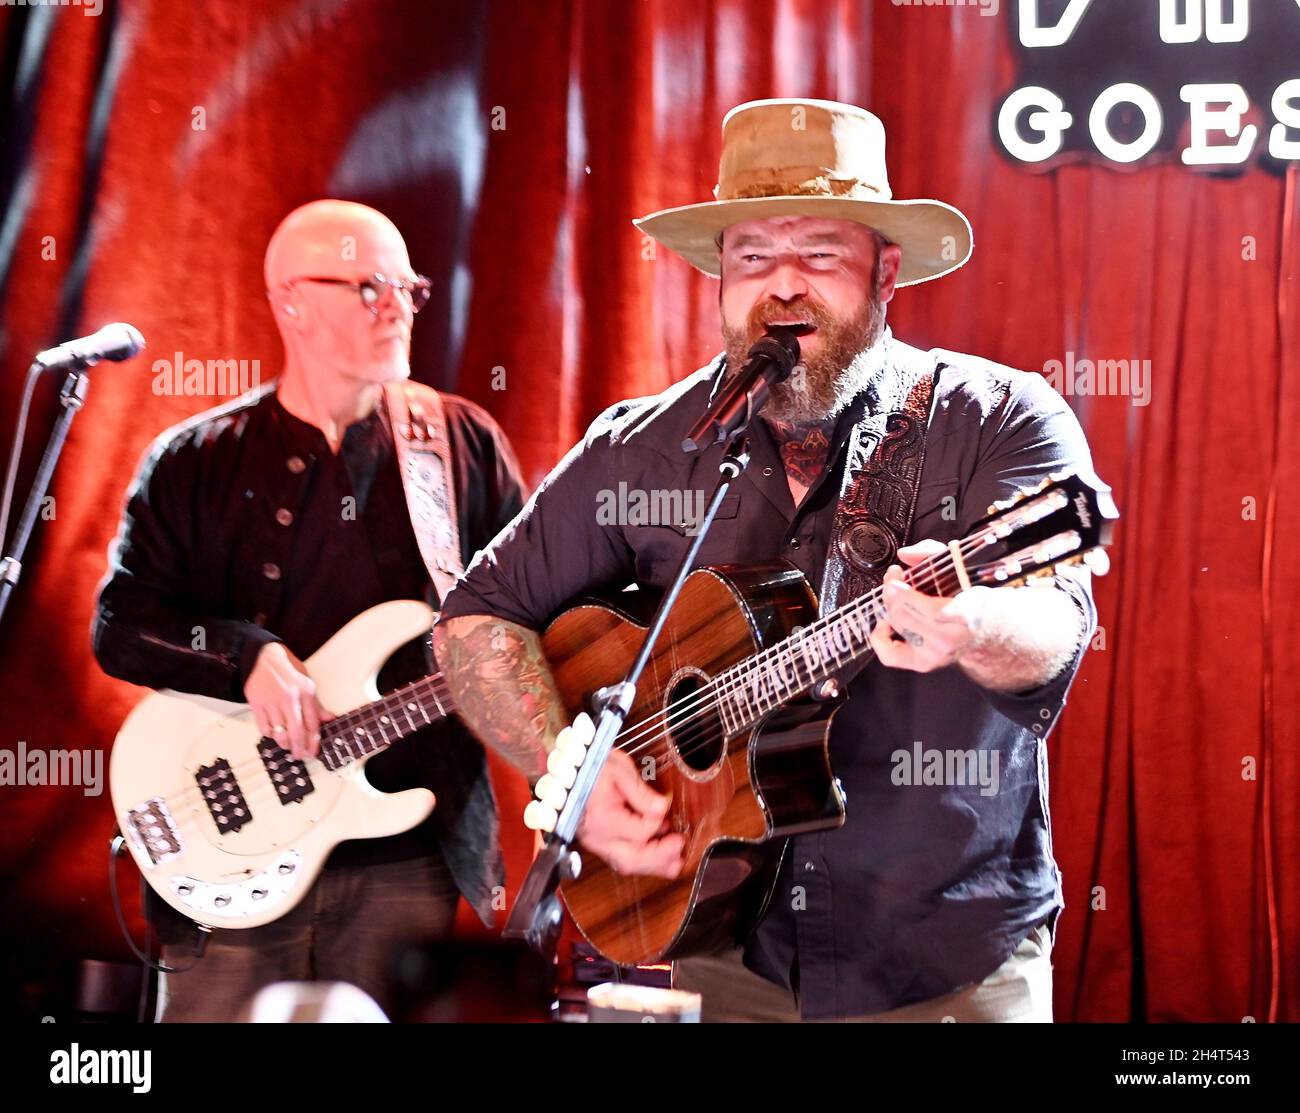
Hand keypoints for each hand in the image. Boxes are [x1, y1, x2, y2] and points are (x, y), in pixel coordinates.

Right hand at [243, 642, 333, 759]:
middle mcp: (290, 698)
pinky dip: (270, 734)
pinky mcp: (257, 704)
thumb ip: (316, 704)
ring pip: (280, 733)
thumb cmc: (285, 671)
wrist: (261, 659)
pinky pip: (265, 728)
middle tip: (300, 755)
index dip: (314, 741)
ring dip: (285, 744)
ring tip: (288, 745)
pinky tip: (274, 733)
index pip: (313, 723)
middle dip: (300, 748)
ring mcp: (273, 702)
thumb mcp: (306, 683)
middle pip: (297, 732)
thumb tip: (328, 719)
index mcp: (306, 692)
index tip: (313, 751)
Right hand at [576, 748, 684, 878]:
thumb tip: (662, 807)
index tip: (664, 807)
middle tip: (680, 849)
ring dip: (653, 865)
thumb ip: (640, 791)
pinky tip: (656, 852)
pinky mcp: (598, 843)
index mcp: (601, 818)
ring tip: (675, 861)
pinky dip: (641, 859)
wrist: (567, 770)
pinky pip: (621, 859)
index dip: (657, 822)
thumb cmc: (590, 766)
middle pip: (632, 860)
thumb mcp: (618, 768)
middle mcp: (597, 837)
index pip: (640, 832)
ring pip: (626, 865)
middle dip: (660, 859)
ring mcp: (596, 843)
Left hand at [868, 539, 992, 672]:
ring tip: (893, 595)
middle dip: (892, 592)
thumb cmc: (973, 600)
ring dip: (889, 607)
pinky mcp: (924, 663)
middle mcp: (949, 638)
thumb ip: (932, 553)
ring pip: (897, 626)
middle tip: (893, 579)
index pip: (923, 606)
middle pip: (904, 614)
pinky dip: (880, 638)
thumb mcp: (961, 570)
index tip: (896, 574)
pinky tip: (885, 623)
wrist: (989, 631)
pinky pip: (890, 655)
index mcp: (964, 614)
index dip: (901, 590)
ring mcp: (936, 654)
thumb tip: (904, 555)